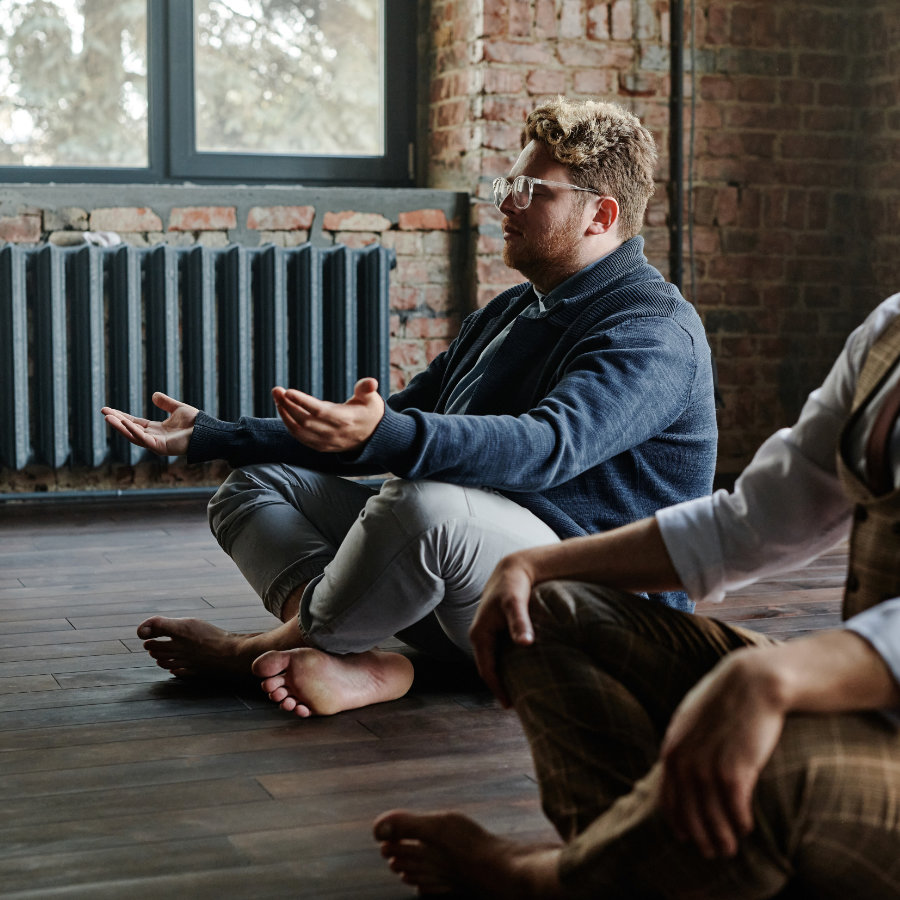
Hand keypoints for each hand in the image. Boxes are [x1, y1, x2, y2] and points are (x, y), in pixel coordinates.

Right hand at [101, 392, 198, 455]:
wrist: (207, 431)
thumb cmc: (196, 423)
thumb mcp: (177, 408)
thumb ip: (165, 403)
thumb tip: (153, 395)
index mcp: (156, 429)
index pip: (135, 423)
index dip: (122, 417)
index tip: (108, 410)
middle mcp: (154, 437)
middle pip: (130, 429)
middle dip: (117, 421)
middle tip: (104, 412)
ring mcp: (156, 444)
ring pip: (133, 435)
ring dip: (120, 426)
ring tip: (107, 417)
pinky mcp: (160, 447)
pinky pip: (143, 439)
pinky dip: (133, 431)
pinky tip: (125, 423)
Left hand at [272, 377, 383, 452]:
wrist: (373, 438)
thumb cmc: (370, 413)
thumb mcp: (372, 399)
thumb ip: (367, 389)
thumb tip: (371, 382)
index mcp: (345, 420)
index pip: (319, 411)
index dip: (302, 402)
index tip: (288, 391)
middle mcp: (333, 433)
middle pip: (305, 420)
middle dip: (288, 405)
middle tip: (276, 390)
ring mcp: (325, 442)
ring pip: (299, 430)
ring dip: (285, 414)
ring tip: (277, 397)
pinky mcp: (320, 446)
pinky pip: (300, 437)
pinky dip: (289, 424)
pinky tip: (283, 410)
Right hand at [469, 554, 536, 706]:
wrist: (512, 569)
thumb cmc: (513, 585)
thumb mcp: (515, 603)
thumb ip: (520, 622)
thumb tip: (525, 643)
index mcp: (479, 634)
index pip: (486, 669)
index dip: (497, 688)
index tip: (510, 705)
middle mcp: (480, 636)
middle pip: (488, 669)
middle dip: (500, 687)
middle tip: (518, 706)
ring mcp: (487, 635)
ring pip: (493, 662)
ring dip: (503, 677)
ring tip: (520, 694)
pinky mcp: (495, 632)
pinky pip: (499, 655)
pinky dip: (507, 666)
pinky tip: (521, 673)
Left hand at [659, 649, 786, 858]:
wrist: (751, 683)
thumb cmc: (725, 699)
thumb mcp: (691, 718)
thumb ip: (683, 741)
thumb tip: (678, 763)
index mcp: (672, 748)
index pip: (668, 797)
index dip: (677, 820)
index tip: (685, 837)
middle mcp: (685, 760)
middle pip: (689, 812)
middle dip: (699, 836)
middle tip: (711, 854)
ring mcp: (708, 766)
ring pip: (712, 815)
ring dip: (721, 837)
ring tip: (729, 849)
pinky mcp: (735, 769)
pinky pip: (735, 808)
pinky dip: (740, 822)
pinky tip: (746, 828)